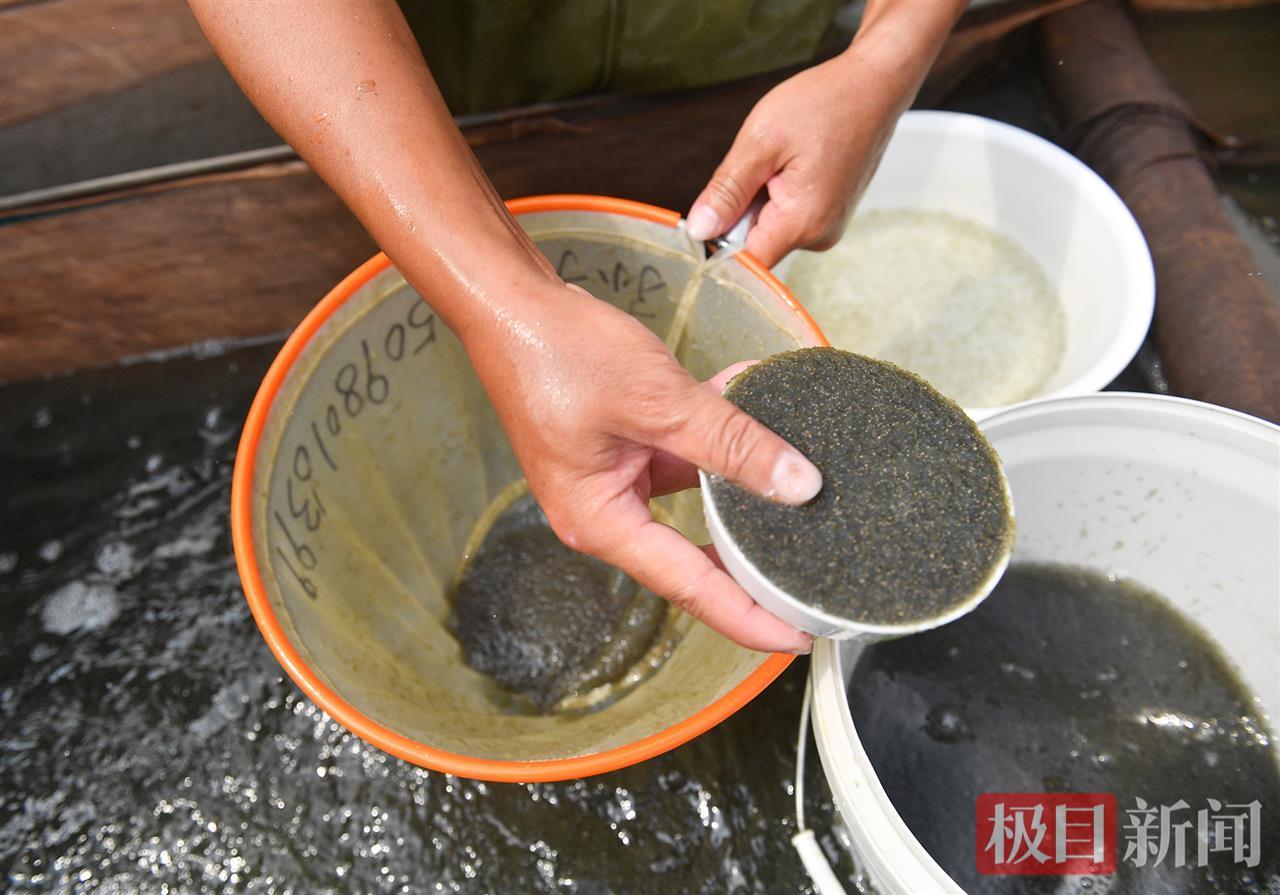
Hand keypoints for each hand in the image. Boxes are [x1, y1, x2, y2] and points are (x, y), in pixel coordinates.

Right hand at [462, 282, 818, 653]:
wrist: (510, 302)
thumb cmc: (557, 352)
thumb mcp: (658, 401)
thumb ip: (731, 444)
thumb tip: (798, 484)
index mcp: (601, 521)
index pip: (689, 587)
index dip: (748, 615)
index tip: (798, 638)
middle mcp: (606, 512)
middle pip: (696, 556)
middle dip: (755, 559)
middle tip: (814, 580)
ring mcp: (614, 479)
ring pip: (698, 496)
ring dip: (744, 476)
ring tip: (804, 481)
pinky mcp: (623, 447)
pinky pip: (685, 452)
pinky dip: (719, 431)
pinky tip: (753, 394)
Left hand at [686, 3, 961, 266]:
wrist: (874, 86)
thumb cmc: (824, 104)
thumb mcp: (761, 141)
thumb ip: (727, 191)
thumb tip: (701, 230)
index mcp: (802, 222)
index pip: (745, 264)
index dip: (718, 245)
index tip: (709, 213)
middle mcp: (819, 236)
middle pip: (755, 245)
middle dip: (740, 211)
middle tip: (757, 166)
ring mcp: (827, 228)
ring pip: (769, 229)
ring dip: (759, 199)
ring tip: (781, 159)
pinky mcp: (829, 216)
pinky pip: (787, 217)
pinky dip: (777, 194)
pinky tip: (792, 163)